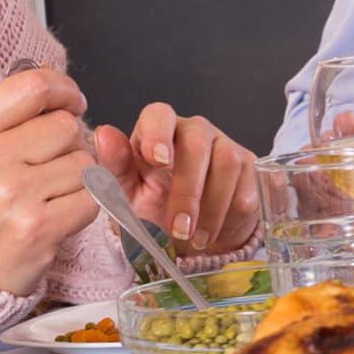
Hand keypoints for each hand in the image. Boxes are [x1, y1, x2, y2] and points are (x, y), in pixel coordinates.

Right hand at [0, 65, 99, 294]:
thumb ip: (6, 116)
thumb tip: (51, 75)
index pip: (32, 87)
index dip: (63, 90)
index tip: (71, 104)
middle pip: (65, 126)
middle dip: (69, 143)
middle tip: (49, 166)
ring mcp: (11, 195)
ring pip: (84, 162)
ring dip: (78, 178)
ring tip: (48, 195)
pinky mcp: (38, 228)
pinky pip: (92, 198)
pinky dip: (84, 206)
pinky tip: (58, 214)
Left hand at [93, 104, 258, 254]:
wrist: (190, 232)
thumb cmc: (153, 204)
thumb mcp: (128, 191)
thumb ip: (115, 165)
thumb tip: (104, 134)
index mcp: (157, 129)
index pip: (159, 115)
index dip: (159, 134)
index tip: (158, 161)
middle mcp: (193, 130)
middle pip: (196, 144)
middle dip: (187, 190)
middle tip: (178, 228)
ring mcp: (224, 145)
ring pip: (226, 163)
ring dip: (210, 207)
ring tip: (194, 238)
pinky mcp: (249, 167)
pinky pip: (248, 183)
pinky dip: (231, 213)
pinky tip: (214, 233)